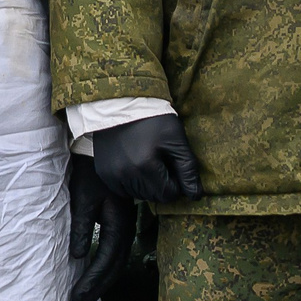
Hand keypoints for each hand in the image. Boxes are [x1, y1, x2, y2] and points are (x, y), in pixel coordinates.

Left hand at [66, 153, 137, 300]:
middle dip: (95, 290)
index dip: (90, 284)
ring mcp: (124, 227)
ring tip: (81, 300)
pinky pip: (112, 254)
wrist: (103, 149)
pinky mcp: (118, 224)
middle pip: (113, 269)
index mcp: (118, 223)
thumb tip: (78, 256)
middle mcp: (125, 229)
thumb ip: (82, 226)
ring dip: (99, 283)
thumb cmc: (90, 171)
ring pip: (115, 263)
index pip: (105, 262)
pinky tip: (90, 277)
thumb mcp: (83, 197)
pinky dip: (101, 270)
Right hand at [89, 113, 203, 204]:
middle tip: (160, 160)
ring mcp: (112, 175)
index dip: (176, 183)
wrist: (123, 104)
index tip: (173, 165)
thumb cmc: (154, 119)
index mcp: (145, 166)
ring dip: (147, 184)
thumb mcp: (176, 139)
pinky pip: (123, 190)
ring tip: (147, 159)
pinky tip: (134, 163)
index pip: (168, 194)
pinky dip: (132, 181)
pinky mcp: (104, 173)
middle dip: (162, 184)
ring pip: (139, 194)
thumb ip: (187, 169)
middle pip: (153, 196)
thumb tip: (196, 196)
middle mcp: (125, 174)